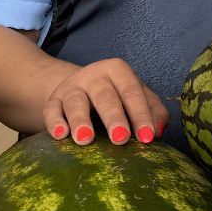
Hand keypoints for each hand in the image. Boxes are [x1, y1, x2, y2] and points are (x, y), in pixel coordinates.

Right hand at [42, 58, 168, 145]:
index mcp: (119, 71)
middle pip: (105, 96)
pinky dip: (54, 122)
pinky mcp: (54, 101)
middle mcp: (94, 75)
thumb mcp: (138, 98)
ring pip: (76, 102)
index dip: (141, 114)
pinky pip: (52, 110)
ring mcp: (72, 87)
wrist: (82, 90)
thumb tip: (159, 131)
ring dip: (80, 120)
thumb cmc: (118, 97)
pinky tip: (61, 135)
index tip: (147, 138)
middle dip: (114, 117)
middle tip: (121, 138)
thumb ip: (154, 111)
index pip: (132, 92)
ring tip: (85, 139)